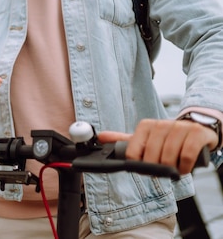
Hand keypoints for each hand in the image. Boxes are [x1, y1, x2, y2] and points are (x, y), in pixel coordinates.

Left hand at [98, 119, 216, 174]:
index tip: (144, 170)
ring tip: (173, 170)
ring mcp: (179, 127)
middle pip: (151, 156)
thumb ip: (124, 140)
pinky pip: (186, 155)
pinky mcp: (195, 133)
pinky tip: (184, 169)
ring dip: (171, 169)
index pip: (133, 151)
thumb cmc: (167, 138)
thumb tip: (100, 137)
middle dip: (155, 169)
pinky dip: (184, 167)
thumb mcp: (145, 138)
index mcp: (145, 126)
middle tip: (160, 173)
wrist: (197, 128)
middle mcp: (161, 124)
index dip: (137, 165)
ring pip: (168, 157)